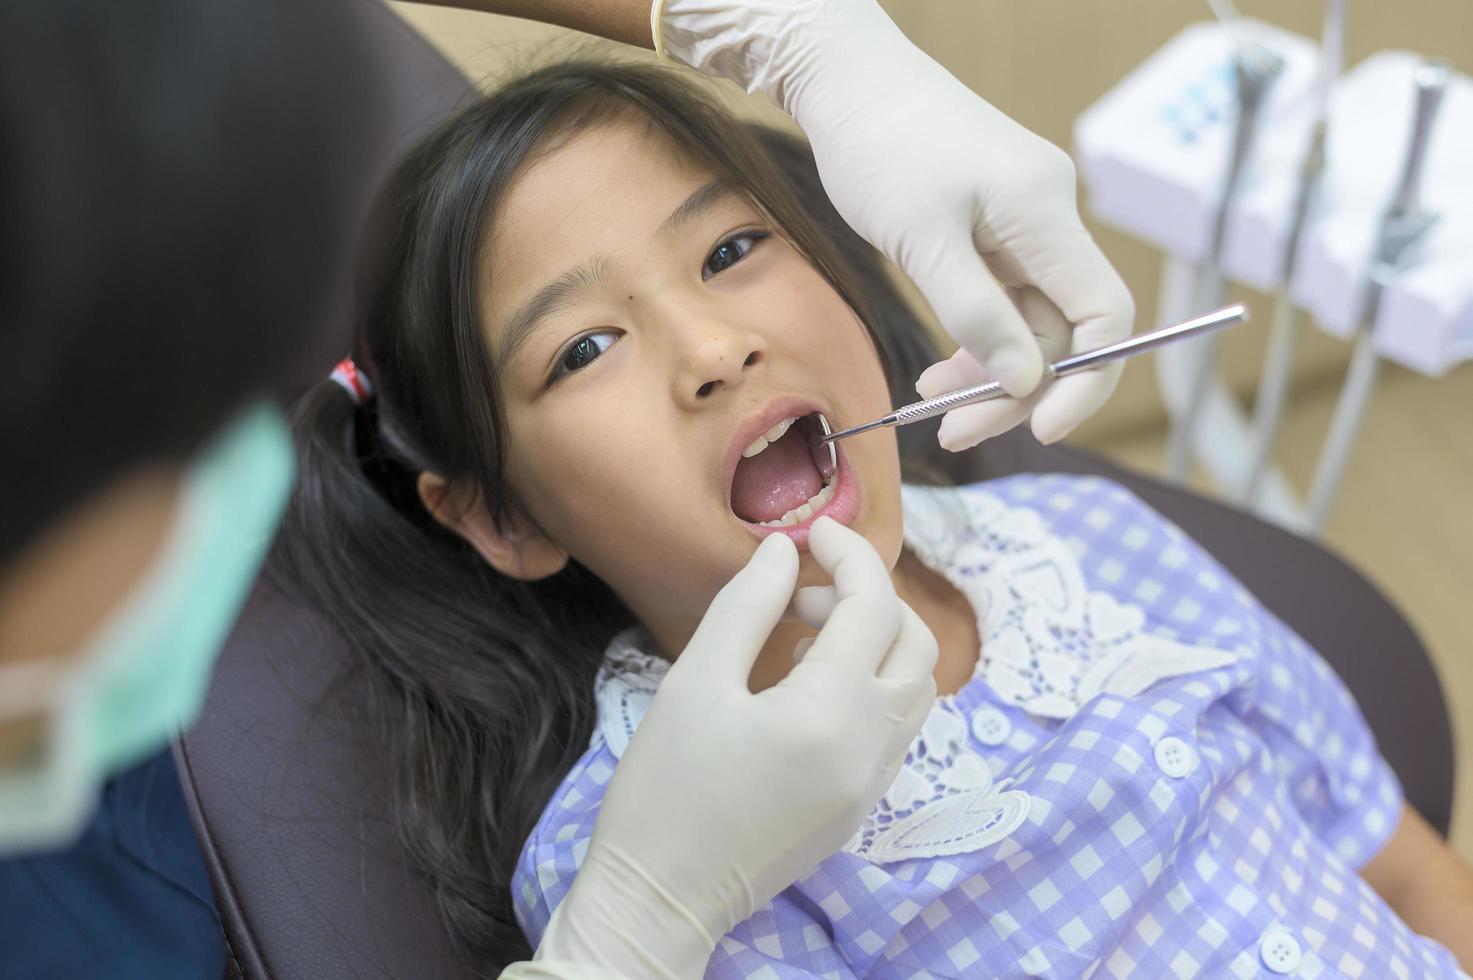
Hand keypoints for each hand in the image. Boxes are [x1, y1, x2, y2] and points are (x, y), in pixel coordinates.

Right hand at [534, 518, 936, 978]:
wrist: (660, 898)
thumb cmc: (664, 787)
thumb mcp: (695, 681)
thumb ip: (748, 606)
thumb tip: (786, 549)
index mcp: (829, 713)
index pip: (874, 607)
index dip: (849, 554)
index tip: (810, 531)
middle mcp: (871, 750)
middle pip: (915, 644)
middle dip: (868, 598)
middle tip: (800, 592)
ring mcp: (874, 786)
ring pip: (916, 689)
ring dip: (877, 644)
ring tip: (802, 638)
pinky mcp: (862, 810)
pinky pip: (897, 730)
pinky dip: (873, 687)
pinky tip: (809, 688)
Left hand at [659, 0, 1134, 447]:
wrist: (848, 82)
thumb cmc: (880, 145)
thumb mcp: (921, 238)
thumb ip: (975, 312)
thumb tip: (1026, 380)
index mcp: (1044, 212)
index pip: (1105, 313)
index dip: (1087, 379)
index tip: (1041, 428)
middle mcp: (1048, 218)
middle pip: (1063, 330)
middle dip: (1017, 389)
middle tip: (957, 432)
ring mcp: (1023, 225)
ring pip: (1028, 324)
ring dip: (990, 373)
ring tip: (935, 406)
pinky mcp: (994, 231)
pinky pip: (1001, 304)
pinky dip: (976, 341)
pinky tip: (939, 369)